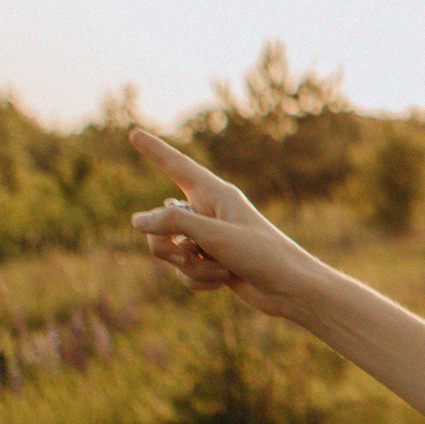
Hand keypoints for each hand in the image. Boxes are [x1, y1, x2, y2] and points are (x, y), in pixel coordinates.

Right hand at [126, 131, 315, 316]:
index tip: (134, 134)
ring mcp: (208, 238)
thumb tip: (138, 220)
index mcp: (215, 194)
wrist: (290, 289)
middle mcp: (209, 212)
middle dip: (166, 246)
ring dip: (190, 267)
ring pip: (169, 251)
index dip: (154, 151)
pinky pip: (184, 271)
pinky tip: (224, 282)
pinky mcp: (211, 262)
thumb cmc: (262, 254)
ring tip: (220, 271)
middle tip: (188, 256)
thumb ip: (174, 223)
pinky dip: (199, 280)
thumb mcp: (215, 236)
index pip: (177, 167)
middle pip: (160, 223)